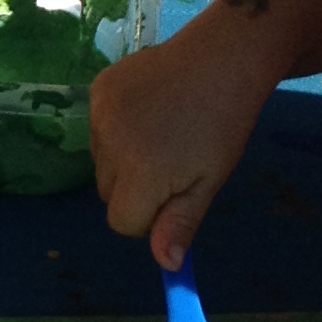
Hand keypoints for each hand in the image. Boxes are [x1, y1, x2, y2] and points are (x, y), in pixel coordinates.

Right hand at [89, 29, 278, 268]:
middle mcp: (110, 144)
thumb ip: (180, 222)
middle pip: (109, 194)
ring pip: (101, 162)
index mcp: (141, 172)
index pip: (122, 222)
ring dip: (123, 159)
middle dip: (136, 189)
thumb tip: (163, 265)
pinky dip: (116, 129)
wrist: (222, 57)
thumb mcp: (209, 179)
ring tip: (162, 130)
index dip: (149, 216)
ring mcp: (99, 113)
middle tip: (173, 160)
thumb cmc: (224, 124)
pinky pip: (97, 130)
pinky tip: (147, 110)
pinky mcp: (96, 89)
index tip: (175, 193)